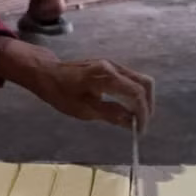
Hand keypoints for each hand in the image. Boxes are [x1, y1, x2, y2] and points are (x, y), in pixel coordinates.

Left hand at [0, 37, 154, 130]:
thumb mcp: (84, 109)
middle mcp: (113, 67)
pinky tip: (128, 108)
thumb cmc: (61, 92)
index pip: (136, 94)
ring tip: (137, 118)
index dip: (143, 113)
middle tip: (142, 124)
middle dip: (148, 105)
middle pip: (144, 83)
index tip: (140, 130)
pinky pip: (131, 79)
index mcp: (106, 77)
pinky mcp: (110, 67)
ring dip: (142, 100)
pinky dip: (135, 94)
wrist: (47, 72)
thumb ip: (110, 114)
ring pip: (140, 80)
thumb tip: (131, 122)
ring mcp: (113, 64)